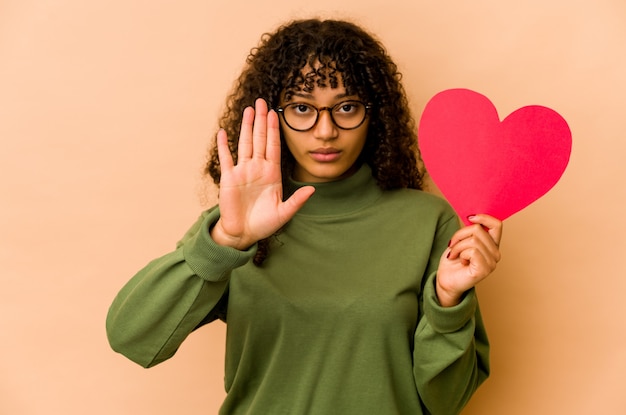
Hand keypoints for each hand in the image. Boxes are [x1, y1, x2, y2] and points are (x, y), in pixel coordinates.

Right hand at [211, 98, 314, 249]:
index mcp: (272, 173)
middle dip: (261, 121)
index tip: (275, 114)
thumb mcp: (284, 213)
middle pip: (259, 139)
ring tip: (248, 110)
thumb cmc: (264, 224)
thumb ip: (297, 201)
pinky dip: (224, 145)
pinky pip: (226, 158)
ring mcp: (242, 171)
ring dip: (246, 127)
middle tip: (261, 101)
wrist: (243, 234)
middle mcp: (257, 169)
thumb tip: (313, 189)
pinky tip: (224, 132)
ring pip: (245, 144)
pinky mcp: (228, 178)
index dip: (274, 130)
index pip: (273, 146)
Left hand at [436, 214, 502, 306]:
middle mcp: (495, 254)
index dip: (484, 218)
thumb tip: (473, 217)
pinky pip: (472, 251)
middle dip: (460, 235)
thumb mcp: (462, 240)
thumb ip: (471, 231)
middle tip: (452, 245)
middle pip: (478, 230)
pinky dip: (460, 253)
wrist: (446, 280)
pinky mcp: (484, 270)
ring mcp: (492, 263)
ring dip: (458, 246)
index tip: (470, 218)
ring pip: (473, 240)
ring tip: (455, 254)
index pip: (497, 225)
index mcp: (492, 245)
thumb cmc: (454, 260)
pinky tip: (461, 261)